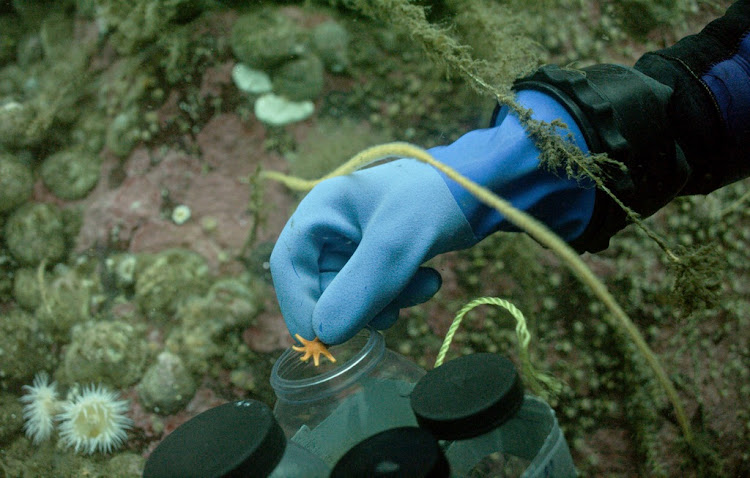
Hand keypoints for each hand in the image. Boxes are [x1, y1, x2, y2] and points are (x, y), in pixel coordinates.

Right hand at [271, 89, 594, 344]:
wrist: (482, 190)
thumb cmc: (433, 202)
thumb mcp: (395, 246)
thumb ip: (358, 290)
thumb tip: (324, 336)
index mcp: (320, 211)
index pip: (288, 266)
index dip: (299, 306)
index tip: (322, 340)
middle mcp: (330, 228)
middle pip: (321, 286)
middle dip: (360, 304)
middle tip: (394, 311)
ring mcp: (353, 244)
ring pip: (351, 295)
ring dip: (386, 301)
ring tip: (423, 283)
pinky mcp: (376, 256)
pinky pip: (374, 291)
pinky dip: (399, 293)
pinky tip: (428, 278)